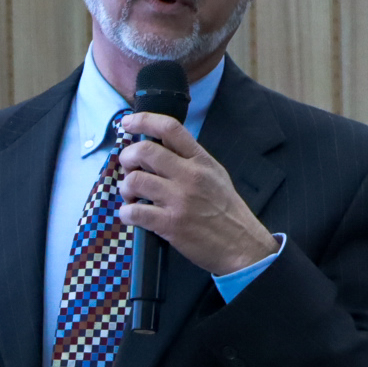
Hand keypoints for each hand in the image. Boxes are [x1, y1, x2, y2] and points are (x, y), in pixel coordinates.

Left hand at [115, 114, 276, 276]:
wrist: (242, 245)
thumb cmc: (226, 212)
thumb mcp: (215, 175)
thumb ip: (190, 160)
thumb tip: (159, 148)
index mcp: (201, 160)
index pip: (170, 128)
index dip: (143, 120)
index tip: (127, 123)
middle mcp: (190, 176)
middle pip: (145, 150)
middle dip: (127, 157)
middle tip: (128, 168)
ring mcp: (180, 199)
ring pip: (135, 180)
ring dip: (125, 188)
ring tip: (132, 197)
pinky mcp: (170, 224)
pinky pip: (133, 212)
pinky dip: (125, 213)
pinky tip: (132, 215)